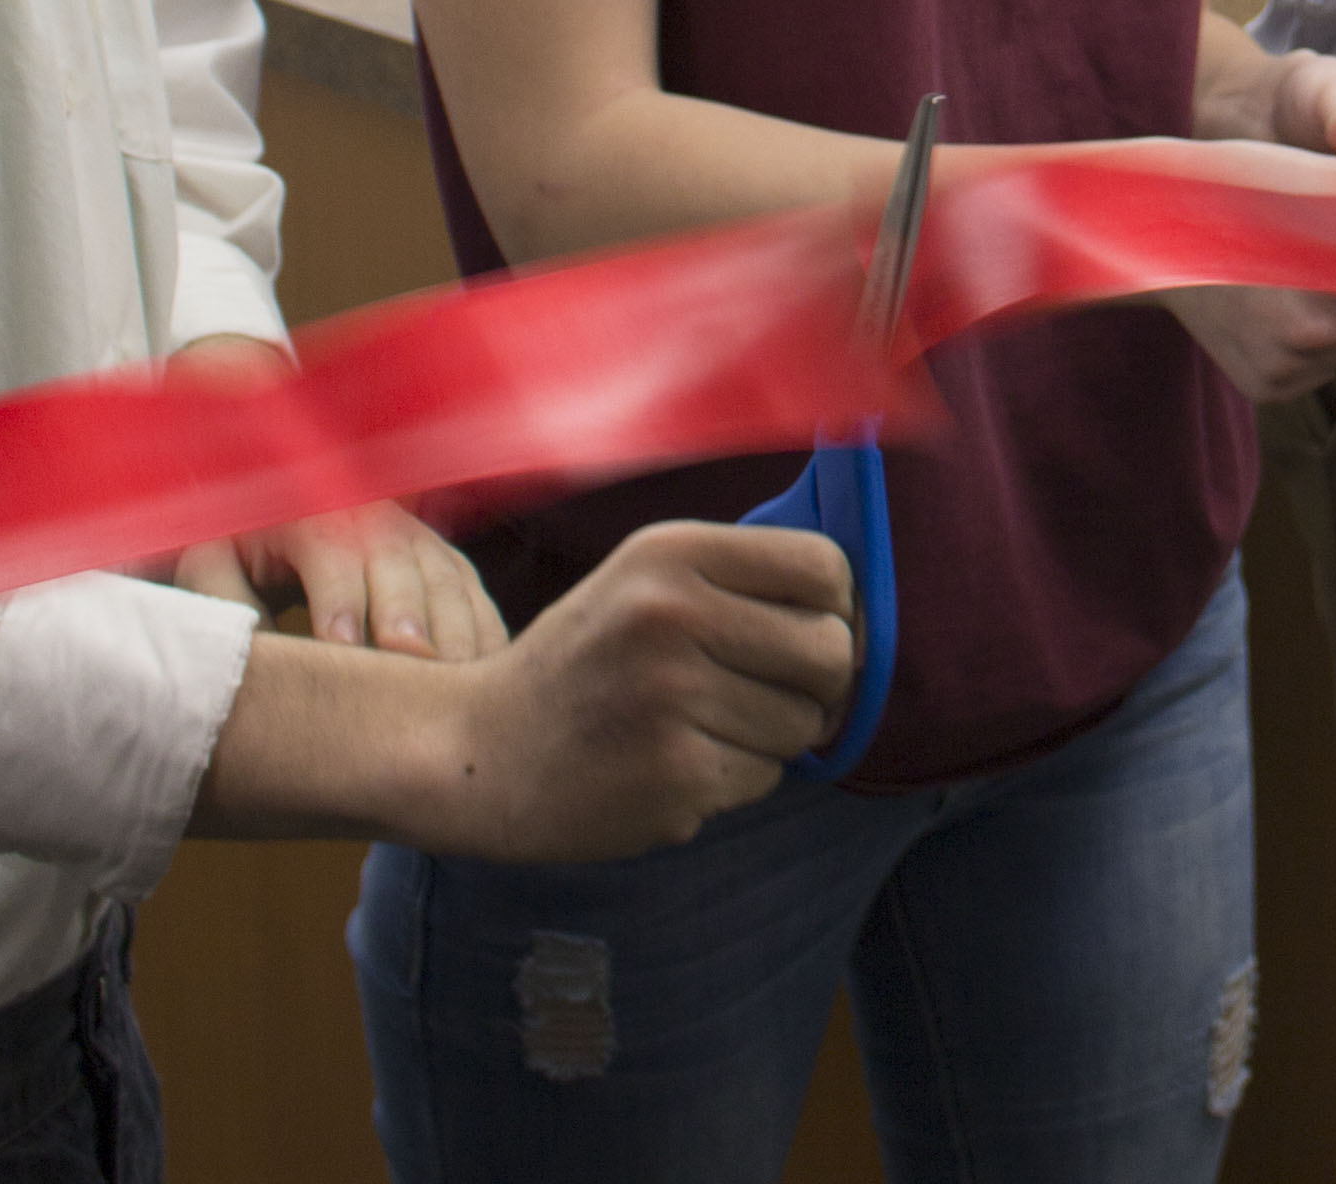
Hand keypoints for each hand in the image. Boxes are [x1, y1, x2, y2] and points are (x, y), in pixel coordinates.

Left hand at [161, 336, 507, 658]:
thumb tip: (241, 634)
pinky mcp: (448, 565)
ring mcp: (421, 539)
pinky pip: (476, 598)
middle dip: (408, 614)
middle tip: (411, 662)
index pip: (331, 549)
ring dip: (454, 631)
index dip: (338, 597)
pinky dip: (485, 636)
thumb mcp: (213, 557)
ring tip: (455, 685)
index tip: (338, 646)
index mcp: (312, 511)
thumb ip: (217, 591)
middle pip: (401, 562)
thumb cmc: (243, 546)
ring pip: (448, 580)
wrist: (281, 500)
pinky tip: (486, 678)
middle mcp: (376, 518)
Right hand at [403, 520, 858, 861]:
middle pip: (831, 651)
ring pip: (802, 725)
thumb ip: (739, 579)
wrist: (481, 750)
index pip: (823, 565)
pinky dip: (734, 780)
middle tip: (775, 693)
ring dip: (771, 737)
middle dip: (820, 683)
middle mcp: (672, 618)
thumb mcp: (644, 582)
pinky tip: (673, 764)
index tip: (813, 628)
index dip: (835, 605)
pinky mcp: (674, 778)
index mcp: (671, 554)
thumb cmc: (585, 662)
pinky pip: (763, 779)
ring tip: (701, 727)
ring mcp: (672, 700)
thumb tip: (855, 606)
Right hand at [1128, 136, 1335, 398]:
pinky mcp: (1268, 389)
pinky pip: (1328, 371)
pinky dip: (1329, 342)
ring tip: (1329, 275)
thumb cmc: (1250, 186)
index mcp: (1330, 278)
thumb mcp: (1326, 175)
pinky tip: (1296, 304)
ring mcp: (1286, 370)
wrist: (1153, 231)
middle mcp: (1309, 337)